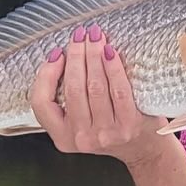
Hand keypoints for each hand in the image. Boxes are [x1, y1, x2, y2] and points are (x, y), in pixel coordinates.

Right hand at [30, 24, 169, 166]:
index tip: (57, 54)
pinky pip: (118, 90)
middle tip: (79, 35)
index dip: (46, 75)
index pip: (41, 103)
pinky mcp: (128, 125)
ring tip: (95, 37)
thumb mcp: (80, 123)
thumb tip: (63, 57)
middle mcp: (81, 137)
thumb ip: (67, 100)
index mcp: (63, 137)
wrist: (144, 149)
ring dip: (93, 55)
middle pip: (72, 87)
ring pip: (94, 86)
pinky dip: (113, 67)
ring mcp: (105, 133)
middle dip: (75, 55)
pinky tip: (110, 52)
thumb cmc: (112, 129)